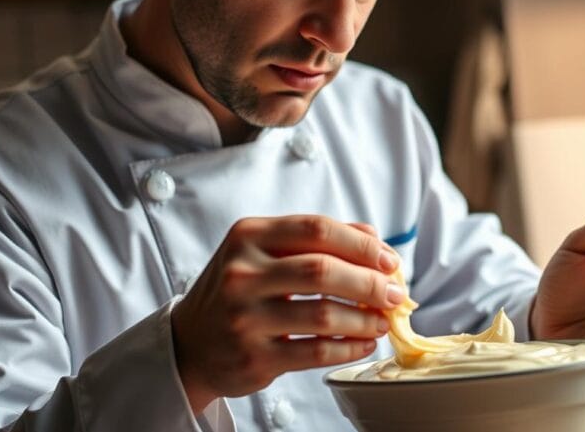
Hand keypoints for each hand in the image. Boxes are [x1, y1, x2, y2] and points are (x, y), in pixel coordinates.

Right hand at [171, 216, 402, 411]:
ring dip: (364, 319)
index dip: (361, 244)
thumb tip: (374, 237)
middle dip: (370, 283)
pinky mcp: (253, 356)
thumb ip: (316, 239)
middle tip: (395, 294)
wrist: (190, 343)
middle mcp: (242, 273)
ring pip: (323, 315)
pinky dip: (349, 348)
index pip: (316, 229)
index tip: (388, 260)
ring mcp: (245, 317)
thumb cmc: (239, 291)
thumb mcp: (264, 252)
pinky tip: (363, 344)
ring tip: (381, 321)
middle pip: (322, 270)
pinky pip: (316, 352)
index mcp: (248, 236)